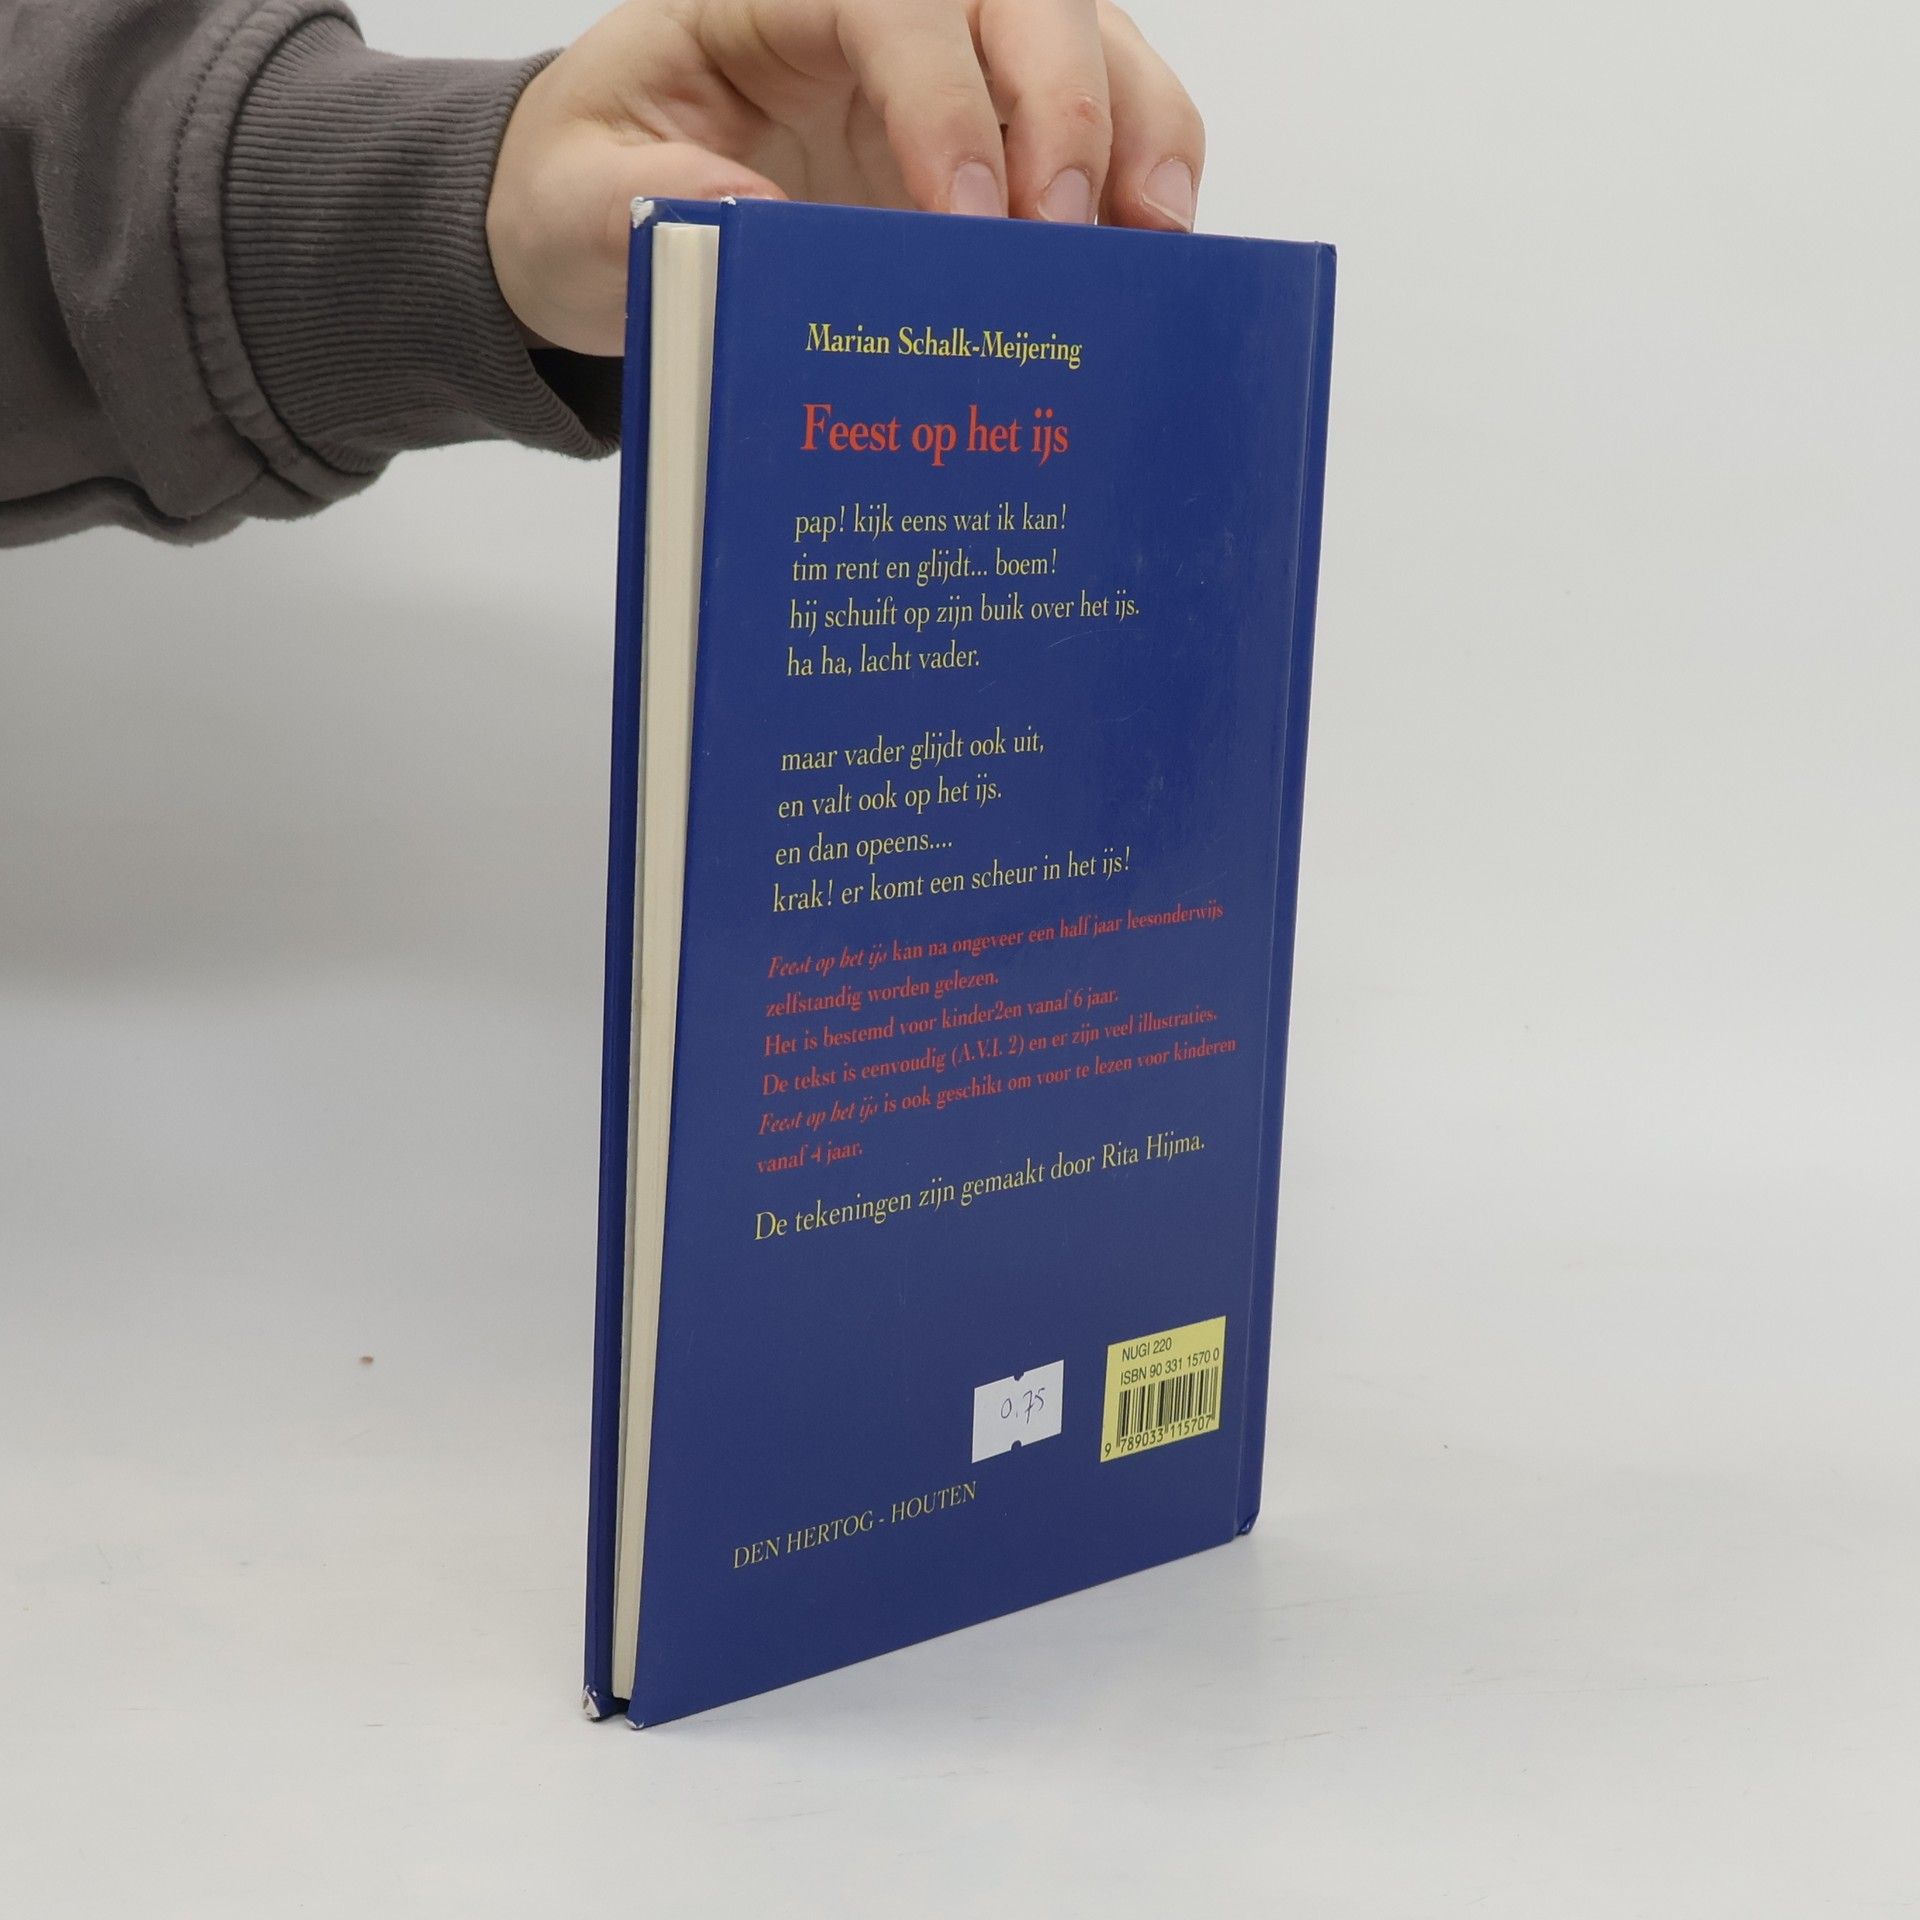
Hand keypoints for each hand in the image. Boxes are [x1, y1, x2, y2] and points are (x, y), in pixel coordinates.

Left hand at [486, 0, 1203, 354]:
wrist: (609, 216)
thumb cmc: (595, 185)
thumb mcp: (579, 200)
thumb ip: (653, 204)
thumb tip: (764, 227)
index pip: (895, 3)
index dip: (946, 97)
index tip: (968, 213)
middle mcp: (887, 10)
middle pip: (1023, 0)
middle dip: (1066, 109)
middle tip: (1066, 238)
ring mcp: (957, 66)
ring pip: (1090, 42)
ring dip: (1136, 134)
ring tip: (1151, 243)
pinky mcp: (999, 132)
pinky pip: (1104, 121)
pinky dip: (1143, 176)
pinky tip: (1148, 256)